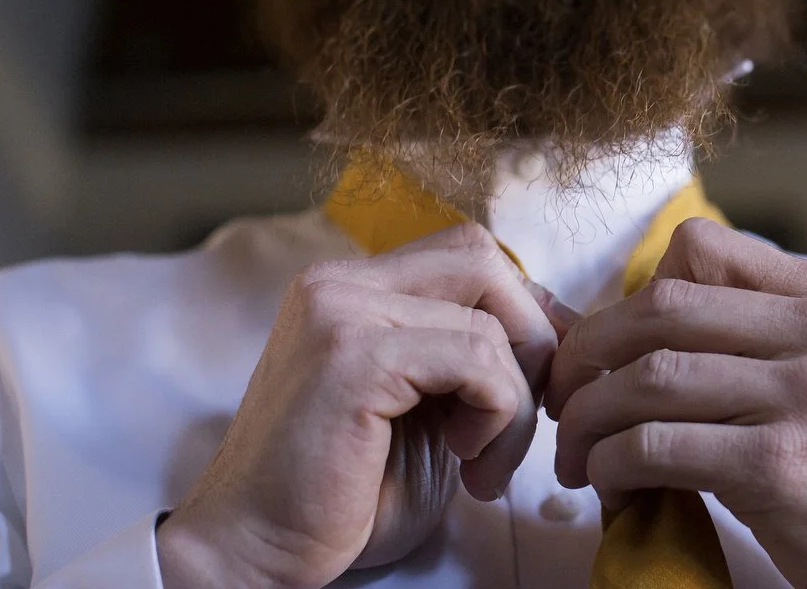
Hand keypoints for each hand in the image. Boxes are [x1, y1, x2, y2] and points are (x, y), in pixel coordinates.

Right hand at [158, 222, 567, 588]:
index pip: (469, 255)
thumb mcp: (423, 405)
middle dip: (530, 339)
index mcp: (349, 288)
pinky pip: (475, 359)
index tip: (539, 381)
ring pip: (488, 321)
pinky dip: (497, 413)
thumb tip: (554, 323)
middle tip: (526, 416)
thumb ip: (467, 355)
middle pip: (483, 259)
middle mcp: (339, 284)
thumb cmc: (340, 492)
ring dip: (514, 403)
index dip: (523, 309)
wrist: (252, 551)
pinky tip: (465, 459)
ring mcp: (341, 313)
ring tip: (483, 464)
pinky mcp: (352, 356)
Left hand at [545, 219, 806, 588]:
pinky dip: (611, 464)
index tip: (609, 345)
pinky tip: (610, 485)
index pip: (698, 247)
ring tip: (577, 454)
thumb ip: (753, 335)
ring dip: (587, 418)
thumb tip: (620, 322)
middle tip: (563, 396)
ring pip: (647, 377)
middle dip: (586, 352)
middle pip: (658, 306)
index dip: (632, 291)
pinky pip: (657, 445)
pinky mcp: (780, 466)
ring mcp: (803, 396)